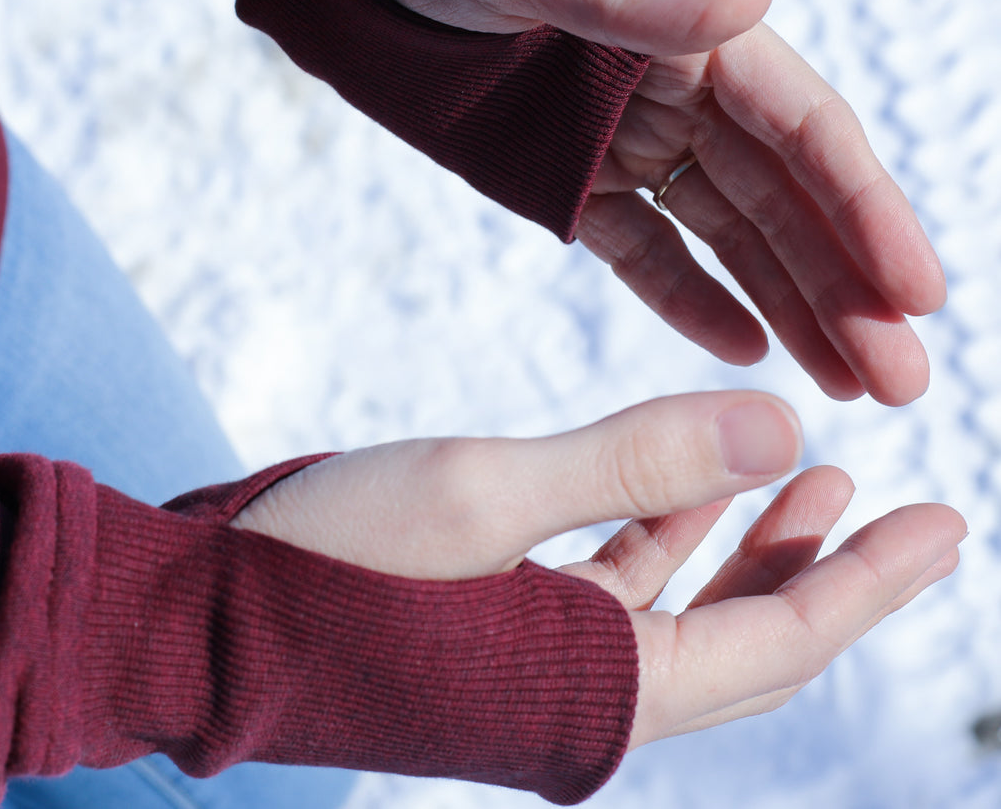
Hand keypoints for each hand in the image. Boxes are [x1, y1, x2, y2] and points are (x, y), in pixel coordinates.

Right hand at [230, 391, 964, 748]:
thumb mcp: (486, 493)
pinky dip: (654, 540)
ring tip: (802, 469)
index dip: (871, 582)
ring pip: (680, 615)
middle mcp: (585, 700)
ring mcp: (536, 671)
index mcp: (602, 691)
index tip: (950, 521)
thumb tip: (780, 426)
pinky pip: (607, 595)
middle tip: (890, 493)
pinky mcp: (492, 637)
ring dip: (739, 544)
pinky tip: (676, 485)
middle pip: (745, 641)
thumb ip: (635, 462)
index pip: (779, 645)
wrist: (201, 626)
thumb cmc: (332, 562)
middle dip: (821, 564)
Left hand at [330, 0, 944, 404]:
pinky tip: (745, 346)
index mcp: (690, 29)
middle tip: (904, 382)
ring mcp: (625, 136)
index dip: (867, 210)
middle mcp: (677, 86)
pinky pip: (643, 246)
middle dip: (846, 287)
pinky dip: (691, 295)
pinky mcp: (566, 177)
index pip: (804, 129)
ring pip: (728, 232)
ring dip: (792, 304)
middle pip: (783, 197)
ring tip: (852, 384)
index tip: (919, 293)